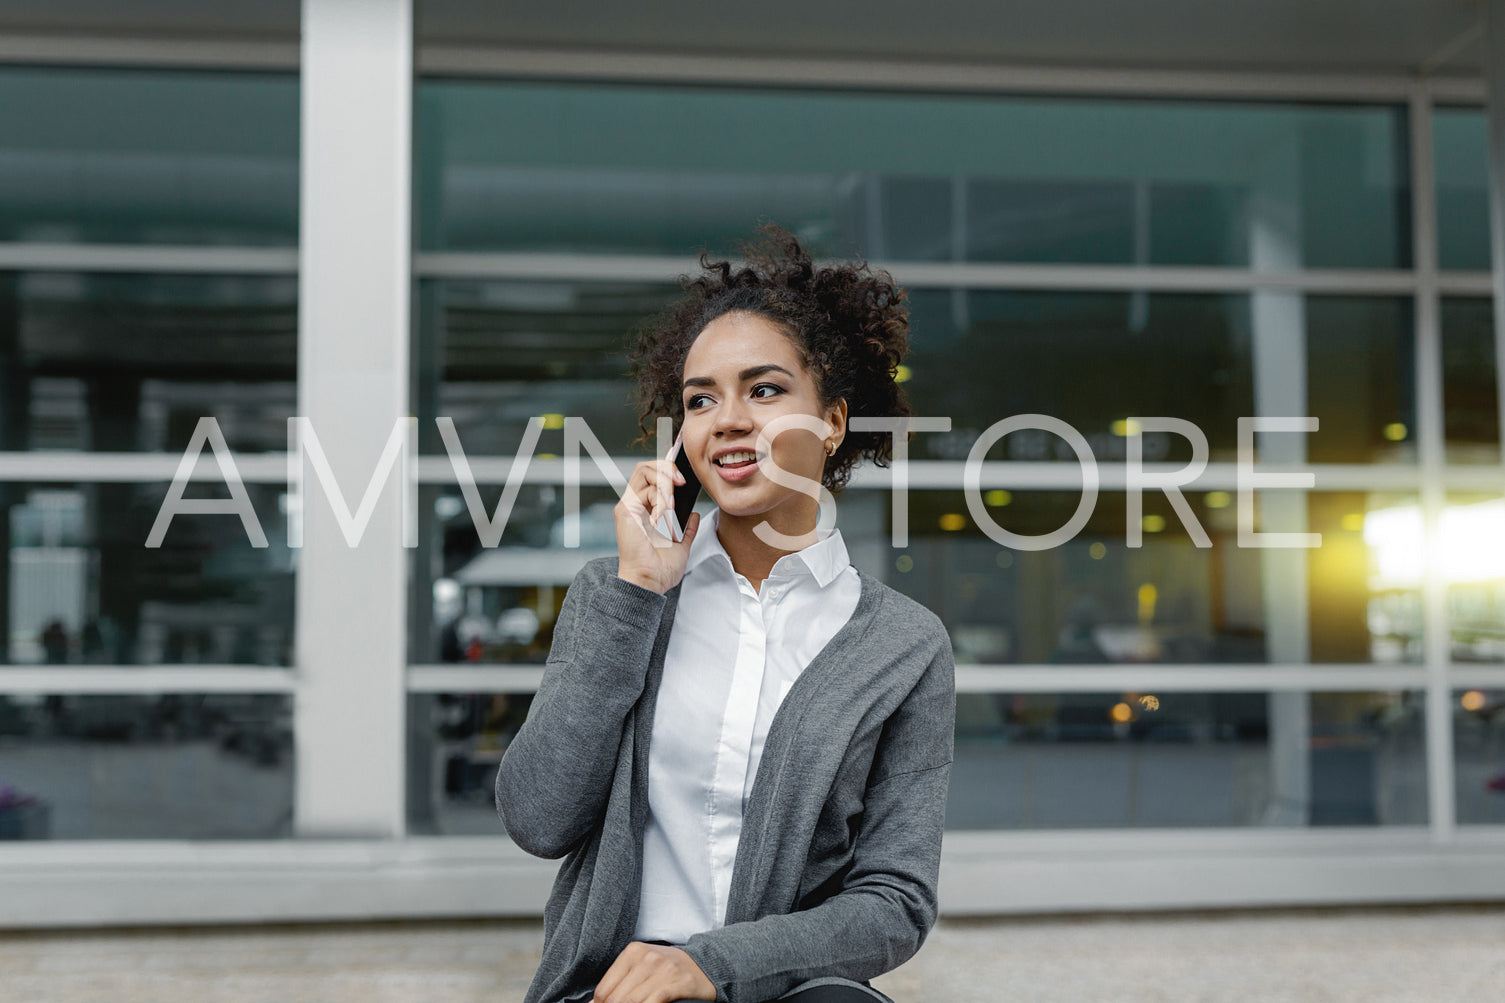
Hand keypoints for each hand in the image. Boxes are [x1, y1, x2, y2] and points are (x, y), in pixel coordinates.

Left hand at [592, 941, 716, 1001]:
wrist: (705, 965)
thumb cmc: (668, 969)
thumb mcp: (643, 965)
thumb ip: (620, 981)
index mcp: (633, 951)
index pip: (604, 988)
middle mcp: (647, 958)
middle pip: (616, 998)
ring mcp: (664, 970)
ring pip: (632, 1002)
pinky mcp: (678, 983)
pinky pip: (653, 1002)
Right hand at [614, 458, 701, 594]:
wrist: (650, 582)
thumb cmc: (660, 570)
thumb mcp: (682, 546)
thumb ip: (687, 529)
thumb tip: (694, 515)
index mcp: (646, 511)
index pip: (652, 477)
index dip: (667, 469)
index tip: (684, 474)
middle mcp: (635, 505)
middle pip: (646, 467)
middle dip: (667, 468)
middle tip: (682, 482)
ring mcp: (629, 506)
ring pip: (644, 471)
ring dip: (664, 483)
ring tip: (672, 504)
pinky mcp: (625, 510)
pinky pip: (644, 490)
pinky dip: (659, 500)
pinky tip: (663, 516)